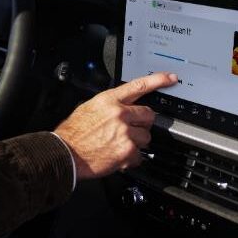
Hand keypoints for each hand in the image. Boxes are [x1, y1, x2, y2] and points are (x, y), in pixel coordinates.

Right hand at [53, 72, 177, 179]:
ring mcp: (125, 132)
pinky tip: (118, 157)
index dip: (158, 80)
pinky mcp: (127, 150)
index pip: (139, 86)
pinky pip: (140, 156)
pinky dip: (131, 159)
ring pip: (146, 137)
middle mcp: (119, 114)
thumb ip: (109, 106)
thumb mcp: (88, 108)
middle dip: (142, 124)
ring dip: (137, 143)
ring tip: (119, 145)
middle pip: (148, 115)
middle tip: (130, 130)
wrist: (66, 154)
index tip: (171, 78)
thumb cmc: (73, 133)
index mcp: (109, 100)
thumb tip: (122, 107)